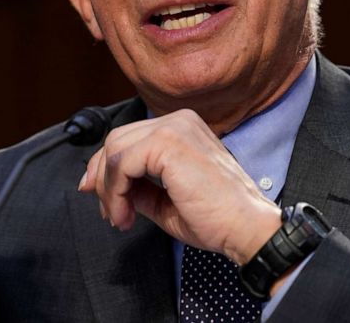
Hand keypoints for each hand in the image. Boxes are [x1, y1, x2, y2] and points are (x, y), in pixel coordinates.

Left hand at [78, 109, 280, 264]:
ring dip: (109, 189)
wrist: (246, 228)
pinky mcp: (168, 143)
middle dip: (103, 178)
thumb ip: (137, 187)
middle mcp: (178, 120)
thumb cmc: (217, 218)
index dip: (107, 168)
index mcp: (181, 128)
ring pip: (114, 150)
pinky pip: (122, 163)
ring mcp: (173, 128)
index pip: (129, 138)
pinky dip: (116, 192)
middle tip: (109, 212)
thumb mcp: (164, 201)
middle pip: (117, 140)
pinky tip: (125, 215)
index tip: (103, 199)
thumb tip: (103, 186)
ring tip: (120, 218)